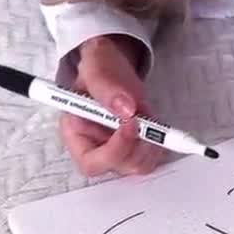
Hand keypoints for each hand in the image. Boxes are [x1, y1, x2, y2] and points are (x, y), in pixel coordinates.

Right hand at [57, 35, 164, 176]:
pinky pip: (153, 157)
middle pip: (119, 167)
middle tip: (144, 117)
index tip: (131, 124)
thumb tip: (126, 108)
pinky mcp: (135, 150)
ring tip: (144, 112)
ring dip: (151, 140)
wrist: (113, 67)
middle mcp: (95, 148)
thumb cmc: (98, 68)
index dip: (114, 150)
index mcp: (74, 134)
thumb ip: (106, 86)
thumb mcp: (96, 68)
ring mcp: (117, 152)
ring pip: (139, 165)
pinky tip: (150, 119)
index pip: (90, 162)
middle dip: (138, 143)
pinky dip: (159, 139)